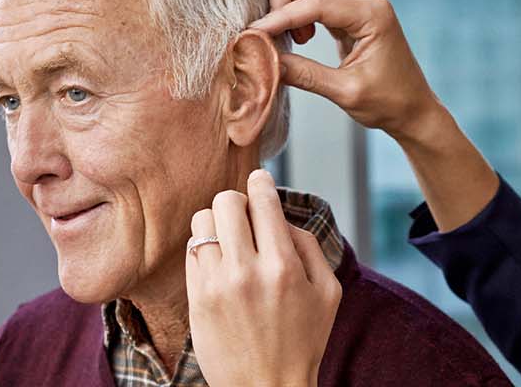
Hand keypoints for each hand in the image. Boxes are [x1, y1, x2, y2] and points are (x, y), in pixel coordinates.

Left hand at [185, 169, 340, 386]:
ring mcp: (216, 285)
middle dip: (237, 201)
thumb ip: (309, 246)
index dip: (261, 182)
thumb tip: (282, 216)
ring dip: (217, 224)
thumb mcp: (328, 292)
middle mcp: (247, 272)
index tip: (260, 179)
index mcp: (284, 267)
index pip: (263, 201)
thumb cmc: (303, 341)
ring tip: (230, 240)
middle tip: (245, 217)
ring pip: (202, 222)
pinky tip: (219, 262)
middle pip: (226, 201)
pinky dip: (205, 248)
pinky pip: (192, 251)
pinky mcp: (196, 299)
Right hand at [250, 0, 499, 231]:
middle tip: (277, 33)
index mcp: (373, 15)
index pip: (315, 3)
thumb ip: (304, 74)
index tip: (255, 36)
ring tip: (294, 39)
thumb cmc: (388, 104)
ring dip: (292, 1)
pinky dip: (301, 9)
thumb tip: (264, 60)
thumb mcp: (344, 93)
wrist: (414, 110)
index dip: (281, 18)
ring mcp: (362, 1)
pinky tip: (301, 38)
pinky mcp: (354, 10)